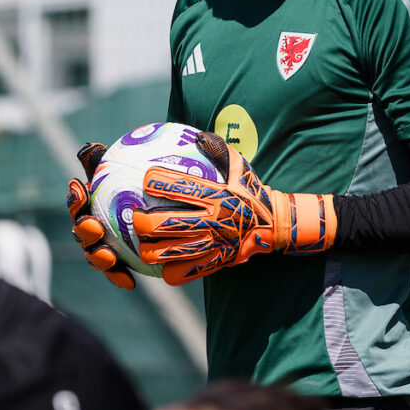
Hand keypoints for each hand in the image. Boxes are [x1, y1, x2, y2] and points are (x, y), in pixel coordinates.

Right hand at [66, 142, 135, 289]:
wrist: (165, 207)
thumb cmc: (145, 185)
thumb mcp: (131, 170)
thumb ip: (110, 161)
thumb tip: (89, 146)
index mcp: (94, 204)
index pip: (79, 202)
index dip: (75, 197)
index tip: (80, 189)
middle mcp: (95, 226)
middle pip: (82, 230)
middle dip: (83, 229)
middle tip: (93, 226)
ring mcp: (105, 246)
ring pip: (94, 254)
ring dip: (97, 257)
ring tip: (107, 257)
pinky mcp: (120, 263)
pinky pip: (116, 272)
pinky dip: (118, 277)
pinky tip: (129, 282)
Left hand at [133, 131, 336, 285]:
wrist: (273, 226)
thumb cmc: (252, 193)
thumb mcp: (241, 168)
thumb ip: (219, 150)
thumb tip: (198, 136)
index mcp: (216, 195)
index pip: (179, 186)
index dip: (157, 181)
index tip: (146, 179)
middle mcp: (211, 220)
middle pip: (163, 224)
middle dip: (142, 222)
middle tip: (136, 218)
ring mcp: (211, 244)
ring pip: (167, 252)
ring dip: (149, 249)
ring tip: (143, 245)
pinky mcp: (214, 262)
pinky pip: (181, 273)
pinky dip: (169, 270)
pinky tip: (165, 264)